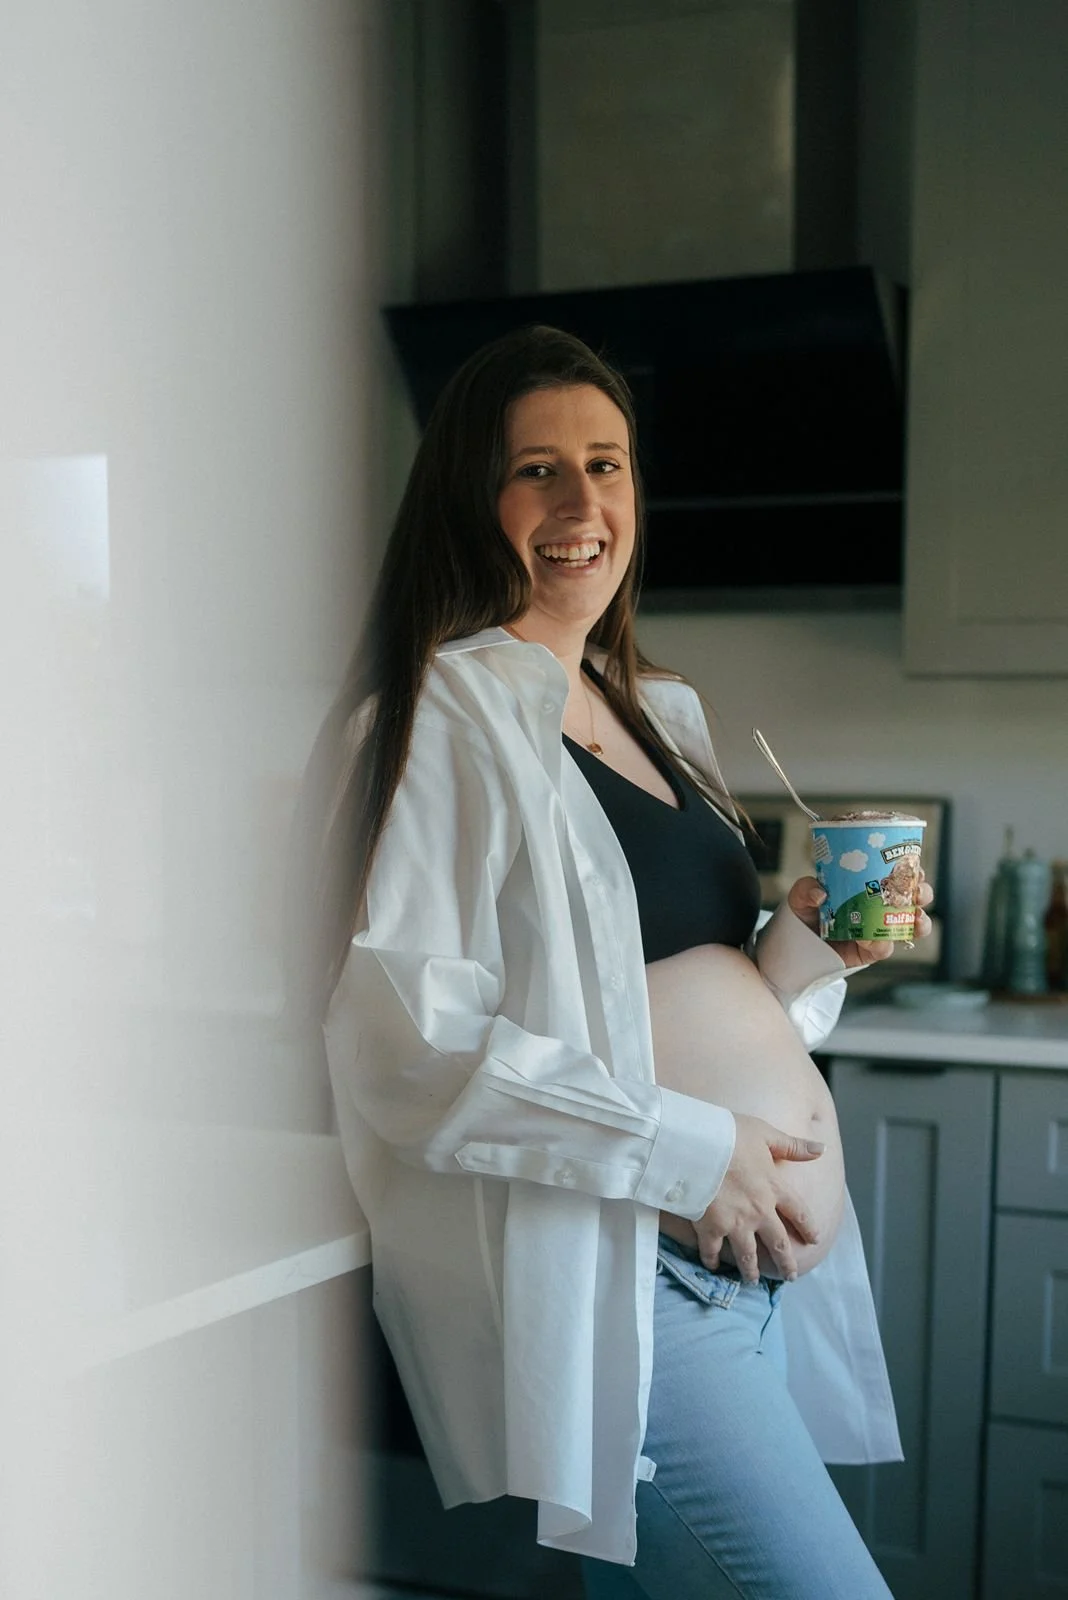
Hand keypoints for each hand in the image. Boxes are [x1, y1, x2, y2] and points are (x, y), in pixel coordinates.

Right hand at [691, 1113, 823, 1283]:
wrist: (694, 1146)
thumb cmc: (730, 1135)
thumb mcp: (765, 1134)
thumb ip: (793, 1146)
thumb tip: (823, 1149)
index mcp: (774, 1188)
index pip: (799, 1212)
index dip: (809, 1227)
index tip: (814, 1240)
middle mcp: (759, 1211)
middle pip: (778, 1243)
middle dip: (785, 1262)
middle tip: (790, 1276)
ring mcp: (735, 1223)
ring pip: (748, 1255)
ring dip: (752, 1270)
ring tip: (753, 1281)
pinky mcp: (710, 1228)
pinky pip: (712, 1250)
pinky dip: (712, 1260)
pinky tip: (713, 1266)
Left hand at [787, 871, 934, 968]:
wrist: (797, 943)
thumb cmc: (806, 912)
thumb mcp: (801, 894)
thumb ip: (806, 888)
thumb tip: (820, 893)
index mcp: (871, 886)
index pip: (898, 875)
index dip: (912, 870)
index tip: (916, 866)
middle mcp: (880, 907)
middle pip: (914, 898)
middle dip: (923, 893)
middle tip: (919, 891)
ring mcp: (879, 929)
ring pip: (911, 926)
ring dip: (920, 921)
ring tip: (915, 917)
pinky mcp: (871, 951)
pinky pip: (885, 948)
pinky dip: (883, 943)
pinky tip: (874, 938)